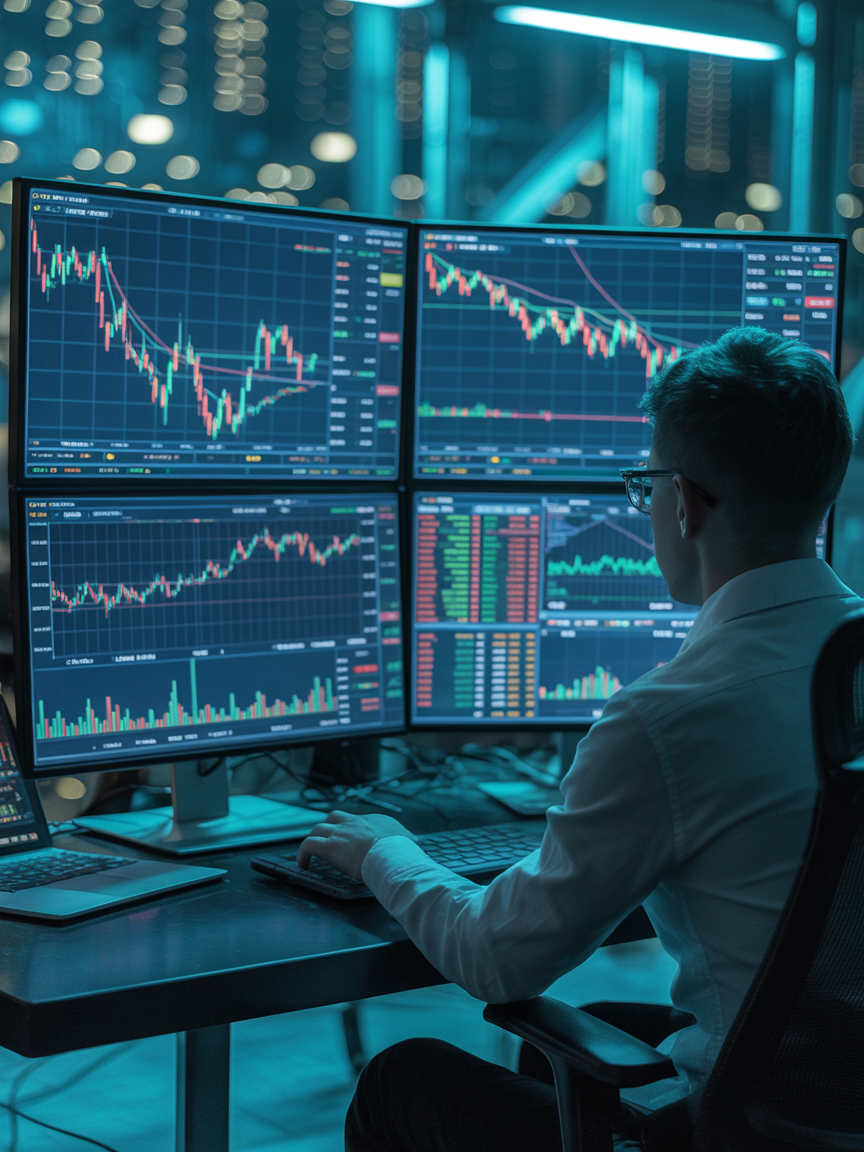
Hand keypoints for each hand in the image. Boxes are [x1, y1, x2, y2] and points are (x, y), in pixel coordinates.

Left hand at [296, 810, 416, 880]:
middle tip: (327, 840)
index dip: (351, 829)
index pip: (357, 820)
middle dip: (329, 826)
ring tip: (311, 852)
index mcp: (373, 821)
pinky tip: (303, 864)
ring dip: (314, 839)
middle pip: (334, 817)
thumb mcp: (407, 841)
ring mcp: (340, 833)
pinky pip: (308, 845)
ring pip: (318, 829)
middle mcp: (354, 822)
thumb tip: (415, 842)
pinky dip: (303, 853)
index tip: (350, 839)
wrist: (392, 854)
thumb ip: (407, 840)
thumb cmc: (401, 851)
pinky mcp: (329, 846)